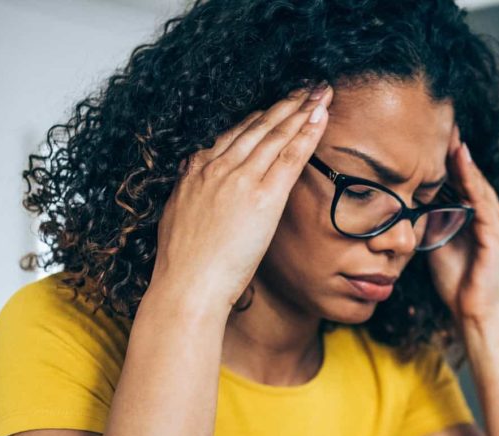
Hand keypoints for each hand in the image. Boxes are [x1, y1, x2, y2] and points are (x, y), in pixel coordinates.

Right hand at [150, 86, 332, 309]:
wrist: (187, 285)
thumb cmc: (183, 267)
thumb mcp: (178, 219)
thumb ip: (191, 197)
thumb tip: (194, 186)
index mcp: (196, 173)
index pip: (232, 135)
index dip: (257, 118)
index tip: (274, 106)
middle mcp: (217, 168)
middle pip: (256, 127)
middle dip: (284, 105)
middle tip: (305, 87)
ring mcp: (240, 179)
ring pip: (275, 135)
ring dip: (301, 110)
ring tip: (319, 93)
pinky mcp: (262, 195)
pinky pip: (290, 156)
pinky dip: (307, 133)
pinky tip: (320, 117)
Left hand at [427, 126, 498, 324]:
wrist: (472, 312)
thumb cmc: (457, 281)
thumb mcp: (438, 241)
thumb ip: (431, 220)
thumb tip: (410, 202)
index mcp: (477, 216)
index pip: (463, 179)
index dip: (448, 157)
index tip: (431, 134)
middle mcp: (491, 215)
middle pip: (472, 175)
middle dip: (456, 150)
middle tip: (442, 122)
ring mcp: (496, 224)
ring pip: (478, 184)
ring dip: (464, 160)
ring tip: (451, 136)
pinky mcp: (496, 235)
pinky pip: (482, 202)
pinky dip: (471, 181)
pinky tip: (461, 163)